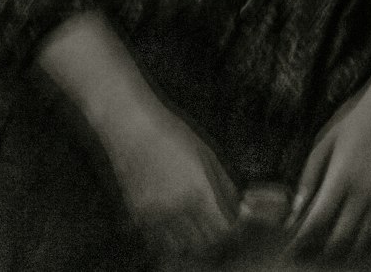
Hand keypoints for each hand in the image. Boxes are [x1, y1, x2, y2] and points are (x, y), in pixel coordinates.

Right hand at [37, 10, 239, 259]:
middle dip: (215, 235)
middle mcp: (178, 206)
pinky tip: (174, 225)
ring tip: (196, 226)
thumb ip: (225, 182)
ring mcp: (156, 213)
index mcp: (199, 189)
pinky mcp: (138, 215)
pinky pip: (158, 241)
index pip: (224, 228)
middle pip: (205, 242)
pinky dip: (169, 240)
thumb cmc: (171, 131)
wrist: (129, 124)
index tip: (233, 218)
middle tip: (216, 223)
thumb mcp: (206, 151)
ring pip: (182, 247)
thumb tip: (241, 206)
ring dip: (192, 241)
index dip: (231, 227)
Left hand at [287, 43, 370, 262]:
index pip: (318, 220)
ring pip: (363, 241)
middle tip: (307, 255)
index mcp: (341, 177)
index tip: (291, 248)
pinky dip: (370, 245)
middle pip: (340, 239)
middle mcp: (363, 193)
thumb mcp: (325, 140)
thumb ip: (309, 175)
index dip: (302, 240)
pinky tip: (358, 247)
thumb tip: (296, 207)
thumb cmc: (356, 119)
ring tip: (329, 255)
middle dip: (320, 252)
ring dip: (344, 253)